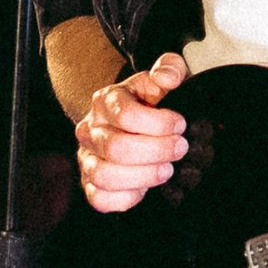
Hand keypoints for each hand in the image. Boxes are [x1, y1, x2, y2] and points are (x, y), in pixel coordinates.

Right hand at [74, 50, 189, 212]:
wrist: (130, 121)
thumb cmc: (150, 101)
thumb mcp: (163, 77)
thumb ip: (170, 68)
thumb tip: (166, 78)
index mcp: (105, 100)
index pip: (125, 115)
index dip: (159, 124)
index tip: (180, 124)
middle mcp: (89, 129)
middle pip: (117, 148)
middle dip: (157, 151)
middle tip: (180, 148)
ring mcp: (87, 158)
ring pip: (105, 176)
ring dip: (144, 176)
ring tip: (166, 169)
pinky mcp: (90, 184)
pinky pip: (100, 199)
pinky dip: (126, 197)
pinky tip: (146, 187)